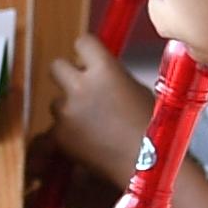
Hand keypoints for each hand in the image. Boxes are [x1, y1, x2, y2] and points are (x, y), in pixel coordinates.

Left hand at [43, 34, 153, 188]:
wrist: (146, 165)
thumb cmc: (150, 128)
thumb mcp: (136, 89)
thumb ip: (111, 76)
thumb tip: (98, 71)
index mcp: (104, 69)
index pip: (82, 43)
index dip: (85, 51)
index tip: (87, 57)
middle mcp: (81, 86)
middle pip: (56, 66)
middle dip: (66, 74)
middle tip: (79, 86)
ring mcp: (67, 112)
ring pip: (57, 101)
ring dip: (69, 108)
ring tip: (93, 123)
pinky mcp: (59, 136)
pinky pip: (58, 127)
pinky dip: (69, 132)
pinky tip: (90, 140)